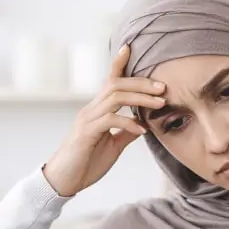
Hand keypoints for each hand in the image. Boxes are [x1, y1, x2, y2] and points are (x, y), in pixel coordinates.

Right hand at [42, 44, 164, 196]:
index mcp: (97, 110)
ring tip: (159, 104)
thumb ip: (125, 132)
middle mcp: (91, 109)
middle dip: (142, 83)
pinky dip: (129, 123)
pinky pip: (110, 120)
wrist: (64, 181)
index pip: (109, 80)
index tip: (130, 48)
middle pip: (116, 84)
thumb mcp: (112, 145)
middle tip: (163, 87)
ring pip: (114, 97)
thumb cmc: (86, 163)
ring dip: (140, 98)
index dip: (119, 63)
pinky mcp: (86, 133)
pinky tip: (142, 131)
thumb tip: (142, 124)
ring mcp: (87, 119)